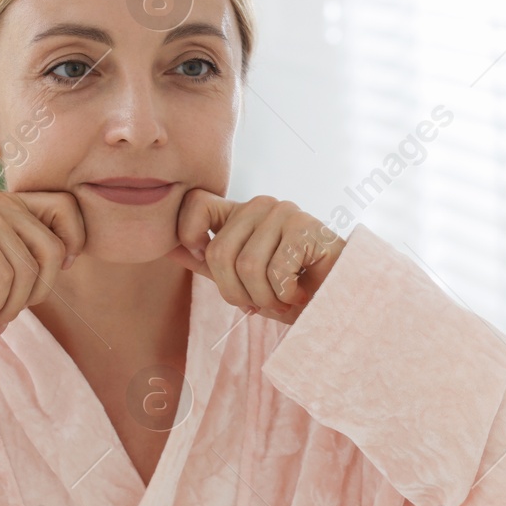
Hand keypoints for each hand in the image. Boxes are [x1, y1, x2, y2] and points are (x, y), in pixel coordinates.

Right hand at [0, 189, 86, 336]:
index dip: (74, 240)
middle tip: (14, 312)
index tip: (58, 272)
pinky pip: (4, 276)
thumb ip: (33, 253)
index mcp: (13, 203)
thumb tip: (73, 256)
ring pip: (27, 268)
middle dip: (40, 290)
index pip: (66, 206)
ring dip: (14, 306)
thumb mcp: (5, 265)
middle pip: (53, 246)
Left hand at [165, 190, 344, 323]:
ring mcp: (285, 212)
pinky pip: (276, 273)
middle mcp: (260, 205)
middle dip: (236, 293)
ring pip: (247, 267)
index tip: (209, 263)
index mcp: (239, 212)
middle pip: (218, 252)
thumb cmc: (291, 290)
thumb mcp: (241, 278)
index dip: (189, 235)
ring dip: (265, 299)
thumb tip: (167, 249)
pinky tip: (301, 292)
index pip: (195, 202)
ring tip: (285, 298)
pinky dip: (286, 296)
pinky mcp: (307, 226)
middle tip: (262, 301)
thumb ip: (207, 261)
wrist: (338, 302)